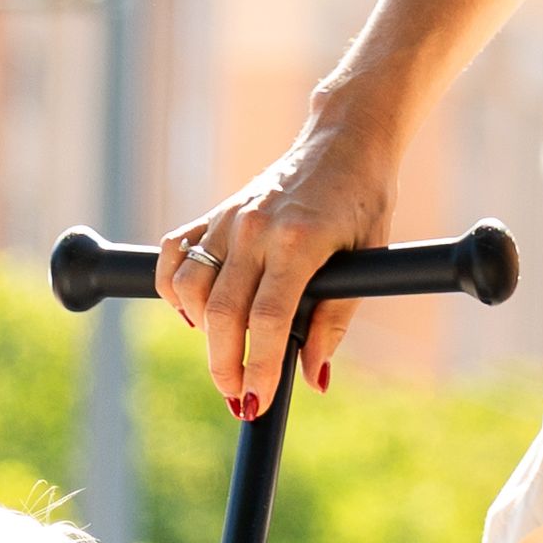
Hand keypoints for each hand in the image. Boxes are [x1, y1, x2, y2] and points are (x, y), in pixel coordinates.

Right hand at [157, 95, 411, 418]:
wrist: (344, 140)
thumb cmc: (364, 200)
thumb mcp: (368, 259)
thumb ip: (336, 319)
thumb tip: (314, 376)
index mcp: (298, 240)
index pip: (267, 318)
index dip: (259, 367)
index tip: (256, 401)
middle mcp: (255, 228)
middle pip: (222, 312)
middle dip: (224, 365)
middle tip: (237, 398)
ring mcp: (229, 218)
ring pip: (189, 286)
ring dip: (198, 331)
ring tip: (223, 355)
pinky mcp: (214, 213)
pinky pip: (175, 255)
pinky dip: (174, 289)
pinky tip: (195, 314)